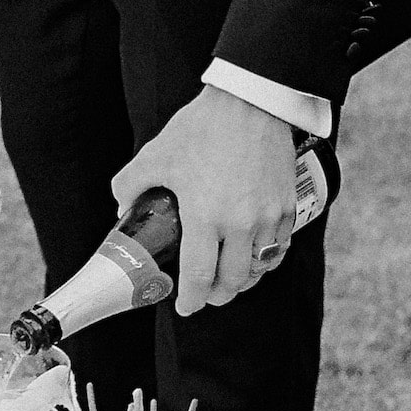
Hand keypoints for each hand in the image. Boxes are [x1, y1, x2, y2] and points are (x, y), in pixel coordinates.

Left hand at [111, 88, 296, 317]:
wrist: (251, 103)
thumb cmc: (202, 128)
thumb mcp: (156, 155)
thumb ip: (131, 185)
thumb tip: (122, 208)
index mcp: (205, 216)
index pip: (198, 276)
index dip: (190, 300)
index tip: (184, 307)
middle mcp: (241, 224)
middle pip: (232, 281)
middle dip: (217, 295)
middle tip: (206, 295)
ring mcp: (269, 217)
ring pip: (259, 267)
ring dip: (243, 279)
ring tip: (230, 278)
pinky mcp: (288, 206)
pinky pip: (279, 247)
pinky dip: (266, 259)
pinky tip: (255, 255)